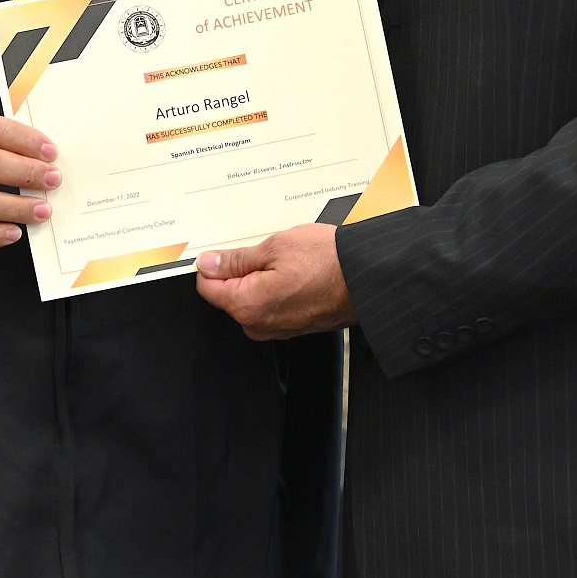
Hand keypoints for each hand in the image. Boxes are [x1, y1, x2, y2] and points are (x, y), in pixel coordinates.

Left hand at [196, 224, 353, 339]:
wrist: (369, 280)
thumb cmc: (330, 263)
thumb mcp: (275, 247)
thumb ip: (235, 259)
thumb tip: (209, 263)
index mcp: (248, 306)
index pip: (207, 287)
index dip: (214, 263)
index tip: (228, 250)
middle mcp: (259, 325)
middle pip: (228, 294)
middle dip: (240, 270)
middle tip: (267, 252)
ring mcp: (276, 329)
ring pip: (250, 298)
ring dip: (260, 278)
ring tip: (287, 261)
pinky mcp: (292, 327)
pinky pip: (271, 306)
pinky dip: (276, 288)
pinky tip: (296, 273)